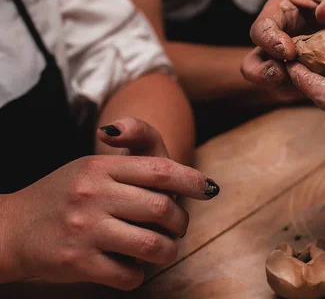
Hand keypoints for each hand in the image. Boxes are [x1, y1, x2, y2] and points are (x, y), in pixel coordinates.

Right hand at [2, 119, 218, 289]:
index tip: (208, 190)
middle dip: (181, 222)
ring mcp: (85, 229)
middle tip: (176, 228)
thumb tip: (154, 147)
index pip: (159, 169)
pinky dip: (138, 275)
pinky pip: (128, 274)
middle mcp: (94, 194)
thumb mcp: (92, 165)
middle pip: (163, 208)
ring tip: (161, 250)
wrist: (10, 230)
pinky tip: (131, 268)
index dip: (191, 181)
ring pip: (152, 244)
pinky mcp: (77, 262)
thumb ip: (131, 150)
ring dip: (167, 251)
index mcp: (101, 167)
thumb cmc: (64, 195)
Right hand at [241, 0, 324, 90]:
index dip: (269, 43)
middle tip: (286, 76)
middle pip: (259, 62)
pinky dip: (321, 93)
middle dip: (266, 73)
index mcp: (285, 9)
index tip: (289, 52)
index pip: (261, 30)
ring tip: (315, 85)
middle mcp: (289, 35)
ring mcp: (305, 57)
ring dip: (293, 87)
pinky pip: (314, 89)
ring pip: (283, 81)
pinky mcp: (324, 72)